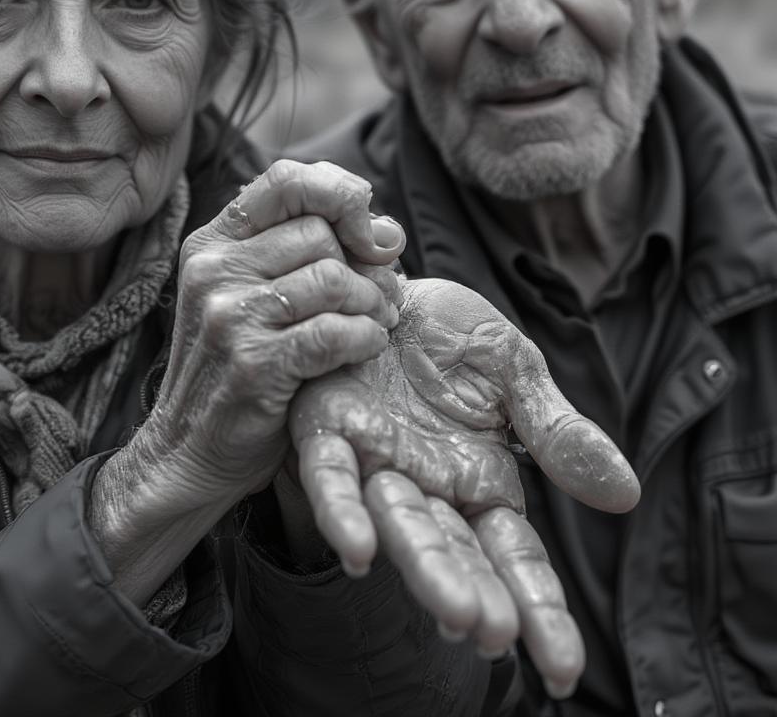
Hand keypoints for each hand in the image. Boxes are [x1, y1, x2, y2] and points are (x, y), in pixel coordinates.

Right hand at [144, 160, 404, 511]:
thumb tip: (387, 230)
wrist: (187, 450)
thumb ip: (304, 253)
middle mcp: (214, 270)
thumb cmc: (234, 367)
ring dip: (371, 303)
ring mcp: (229, 316)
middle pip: (320, 232)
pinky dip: (366, 338)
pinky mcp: (253, 364)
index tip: (369, 230)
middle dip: (365, 264)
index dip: (341, 194)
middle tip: (380, 294)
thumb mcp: (248, 295)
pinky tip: (365, 347)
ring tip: (374, 322)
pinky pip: (335, 332)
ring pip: (332, 278)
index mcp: (212, 243)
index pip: (287, 180)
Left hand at [289, 277, 640, 698]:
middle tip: (492, 635)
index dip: (536, 610)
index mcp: (479, 480)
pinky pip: (331, 475)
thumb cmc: (453, 335)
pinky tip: (357, 550)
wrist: (389, 285)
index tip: (561, 669)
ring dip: (422, 566)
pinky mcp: (329, 427)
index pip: (513, 556)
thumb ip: (557, 433)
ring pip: (399, 524)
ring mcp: (376, 460)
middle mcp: (427, 484)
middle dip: (473, 594)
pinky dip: (342, 510)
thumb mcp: (517, 373)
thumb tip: (624, 495)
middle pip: (454, 551)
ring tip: (452, 612)